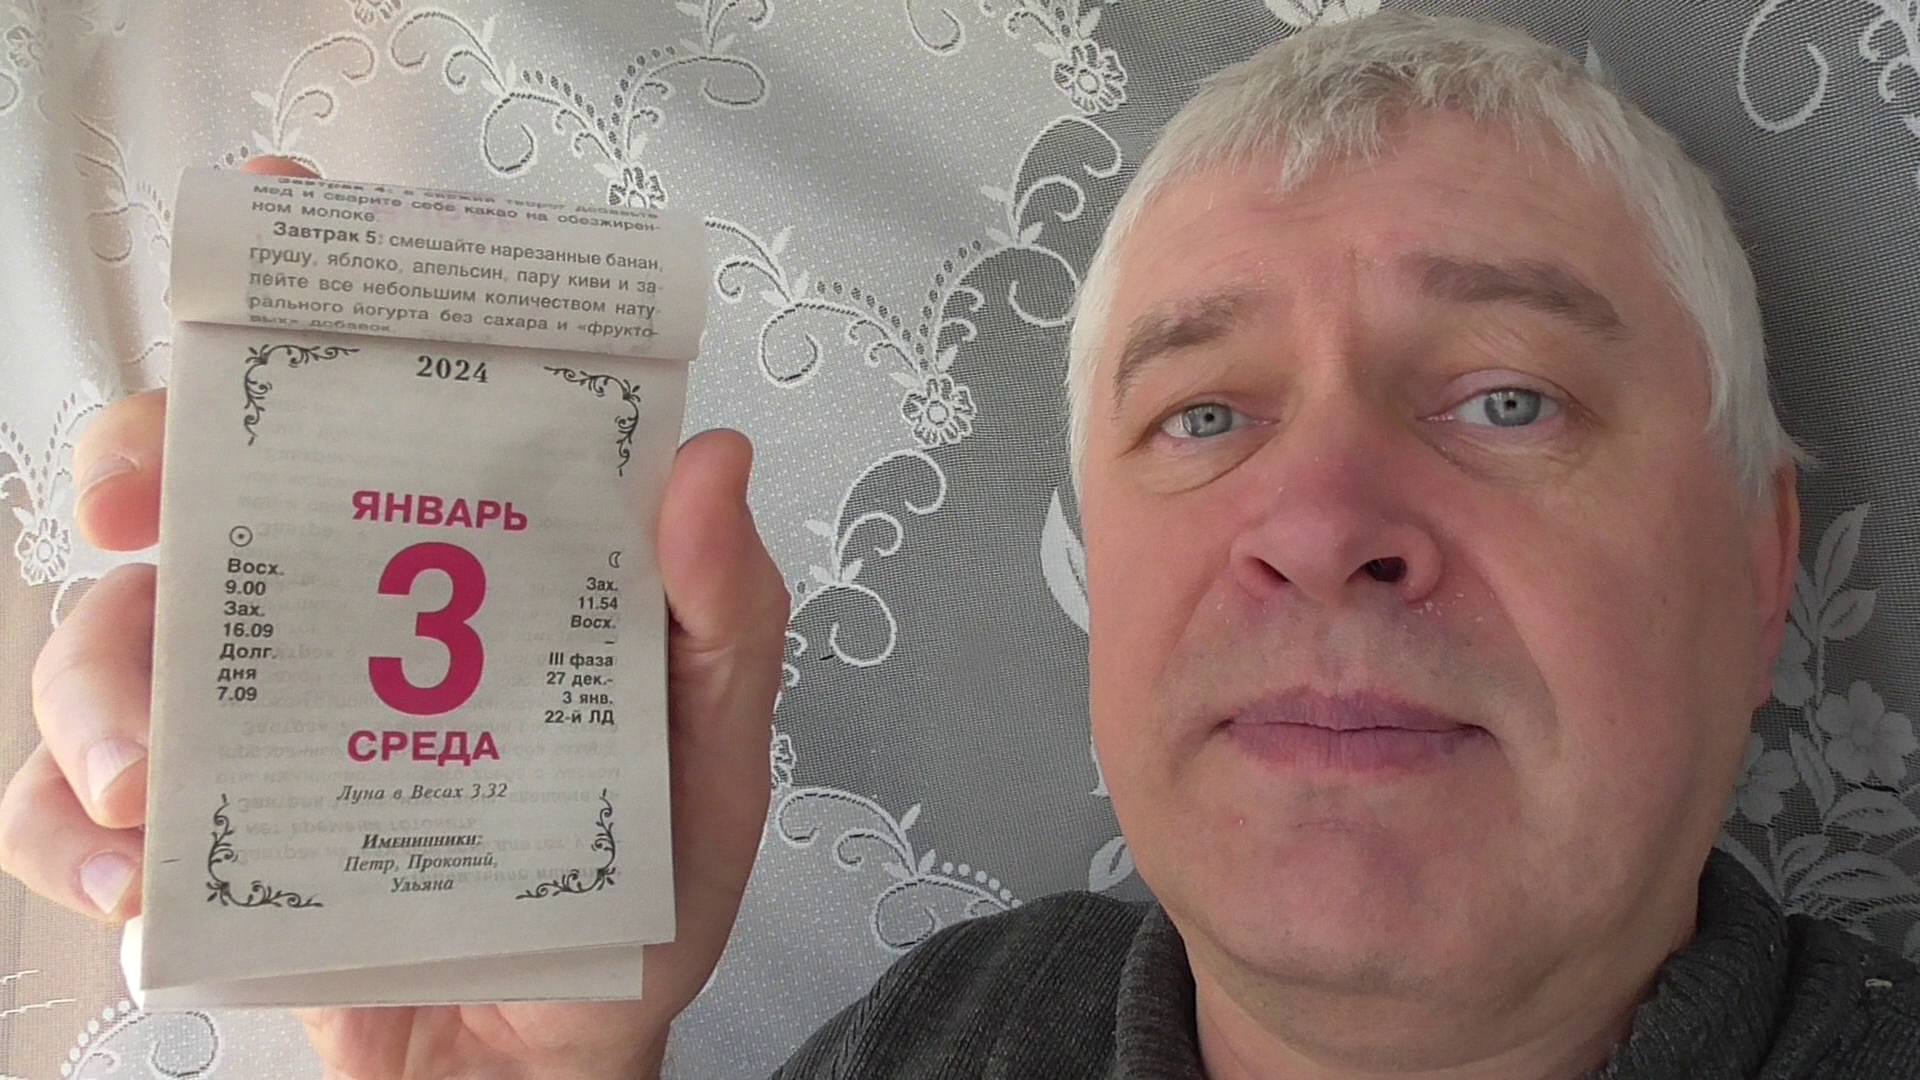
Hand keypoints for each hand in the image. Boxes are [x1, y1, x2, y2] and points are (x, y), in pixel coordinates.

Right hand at [0, 158, 788, 1079]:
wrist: (551, 1070)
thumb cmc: (637, 899)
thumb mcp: (712, 754)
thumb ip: (721, 618)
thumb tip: (711, 461)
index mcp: (461, 569)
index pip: (381, 398)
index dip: (317, 295)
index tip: (270, 214)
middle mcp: (342, 623)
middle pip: (198, 486)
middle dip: (145, 464)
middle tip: (147, 501)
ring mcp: (254, 726)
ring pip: (106, 637)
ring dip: (96, 686)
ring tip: (149, 778)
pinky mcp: (192, 839)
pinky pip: (70, 805)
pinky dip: (69, 831)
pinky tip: (133, 878)